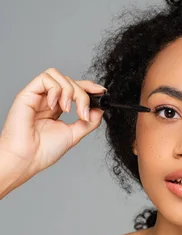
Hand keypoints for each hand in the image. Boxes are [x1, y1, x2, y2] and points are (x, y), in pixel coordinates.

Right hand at [0, 67, 105, 183]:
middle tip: (83, 113)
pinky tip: (55, 106)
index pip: (74, 89)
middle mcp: (47, 100)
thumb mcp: (74, 135)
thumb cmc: (43, 151)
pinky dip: (56, 89)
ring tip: (67, 110)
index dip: (88, 87)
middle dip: (82, 95)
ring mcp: (38, 96)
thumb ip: (88, 122)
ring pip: (58, 76)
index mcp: (57, 108)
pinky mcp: (28, 93)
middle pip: (70, 81)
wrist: (27, 159)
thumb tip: (100, 109)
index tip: (101, 92)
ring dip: (70, 91)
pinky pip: (45, 78)